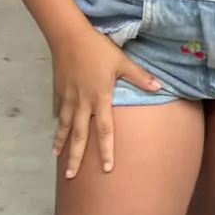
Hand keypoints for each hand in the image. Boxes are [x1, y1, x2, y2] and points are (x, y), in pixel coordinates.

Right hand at [51, 24, 161, 178]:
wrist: (69, 36)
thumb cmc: (98, 48)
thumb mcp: (122, 61)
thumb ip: (139, 76)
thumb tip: (159, 86)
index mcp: (100, 98)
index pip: (104, 130)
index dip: (107, 150)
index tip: (108, 169)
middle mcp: (82, 103)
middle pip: (79, 135)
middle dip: (76, 157)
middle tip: (71, 177)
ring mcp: (68, 97)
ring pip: (63, 125)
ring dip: (61, 142)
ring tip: (57, 158)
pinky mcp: (59, 90)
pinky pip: (57, 110)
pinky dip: (56, 121)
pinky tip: (55, 129)